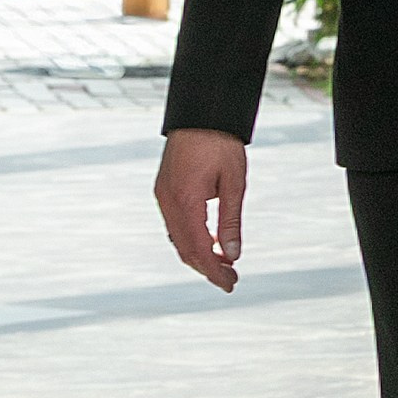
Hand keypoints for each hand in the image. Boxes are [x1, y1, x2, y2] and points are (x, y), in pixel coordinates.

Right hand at [156, 130, 247, 291]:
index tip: (230, 284)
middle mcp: (168, 201)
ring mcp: (163, 196)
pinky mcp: (164, 190)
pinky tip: (209, 243)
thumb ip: (231, 221)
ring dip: (198, 255)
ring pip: (177, 238)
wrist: (201, 113)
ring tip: (224, 266)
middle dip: (207, 268)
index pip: (198, 248)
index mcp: (185, 200)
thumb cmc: (221, 144)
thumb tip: (232, 254)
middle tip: (231, 280)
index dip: (213, 271)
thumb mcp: (235, 183)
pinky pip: (175, 224)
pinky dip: (190, 239)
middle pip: (184, 248)